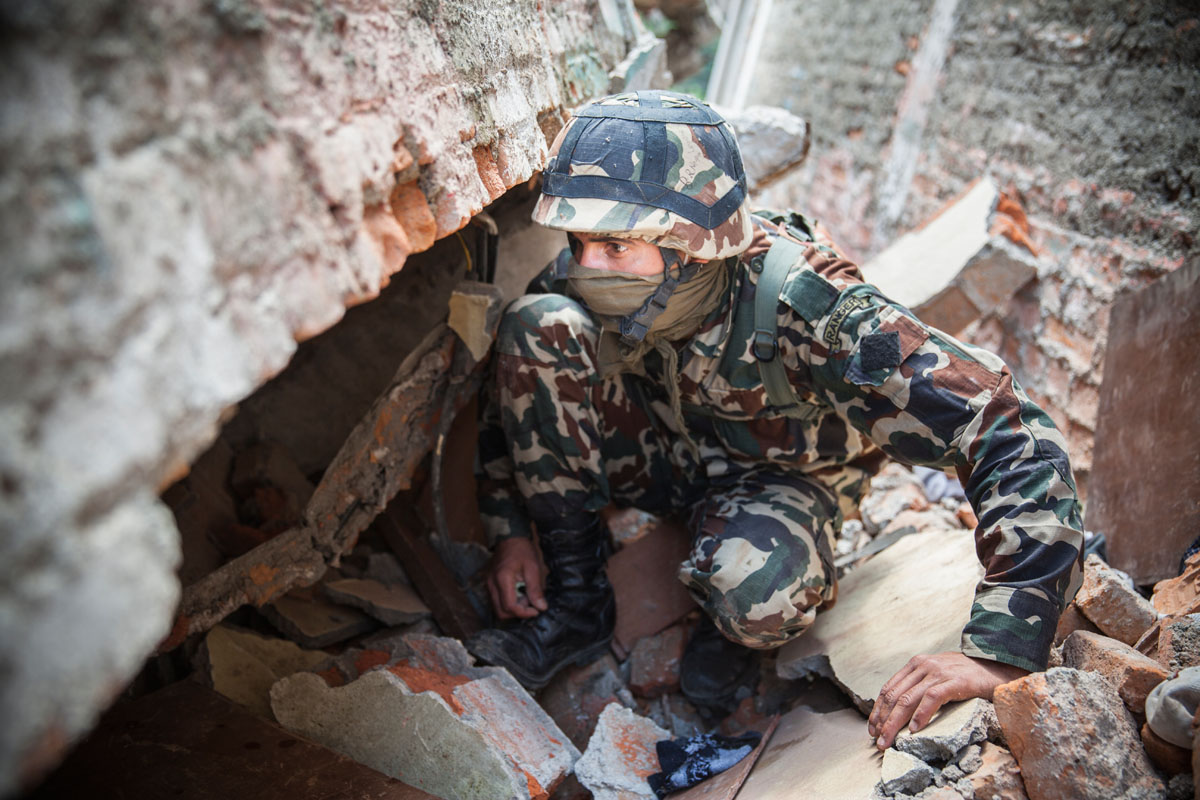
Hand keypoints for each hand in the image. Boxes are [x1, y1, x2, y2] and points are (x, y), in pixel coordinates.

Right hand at [485, 537, 547, 619]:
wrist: (510, 537)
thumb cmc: (522, 550)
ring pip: (498, 608)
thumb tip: (541, 607)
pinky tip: (519, 593)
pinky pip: (497, 601)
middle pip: (501, 612)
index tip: (536, 610)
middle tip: (530, 602)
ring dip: (513, 608)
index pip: (510, 607)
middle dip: (518, 613)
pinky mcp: (490, 584)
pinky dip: (508, 602)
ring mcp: (488, 584)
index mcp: (502, 579)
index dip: (524, 613)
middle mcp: (492, 584)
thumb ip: (536, 589)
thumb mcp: (533, 568)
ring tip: (525, 596)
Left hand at [867, 652, 1027, 749]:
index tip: (873, 728)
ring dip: (895, 723)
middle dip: (883, 720)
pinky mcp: (955, 681)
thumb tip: (900, 711)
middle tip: (877, 740)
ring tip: (889, 740)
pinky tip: (914, 730)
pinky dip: (921, 715)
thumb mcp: (937, 675)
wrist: (996, 667)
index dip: (878, 710)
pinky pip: (932, 698)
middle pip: (895, 696)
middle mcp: (923, 665)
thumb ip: (920, 685)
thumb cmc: (966, 675)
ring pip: (908, 700)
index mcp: (916, 664)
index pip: (889, 688)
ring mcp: (938, 672)